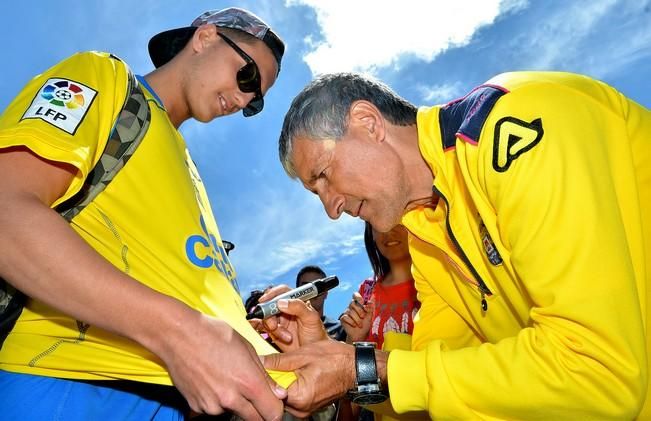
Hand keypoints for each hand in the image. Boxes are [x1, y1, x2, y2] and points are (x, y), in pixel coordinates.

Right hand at [157, 312, 285, 419]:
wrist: (178, 334)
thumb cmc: (213, 334)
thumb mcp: (247, 348)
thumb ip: (264, 375)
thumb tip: (279, 394)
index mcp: (248, 382)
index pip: (273, 413)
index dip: (276, 408)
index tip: (273, 402)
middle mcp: (230, 399)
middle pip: (255, 419)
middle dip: (259, 410)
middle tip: (254, 394)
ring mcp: (212, 405)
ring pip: (233, 412)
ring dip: (235, 403)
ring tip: (226, 378)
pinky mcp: (196, 406)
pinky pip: (214, 408)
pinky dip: (216, 400)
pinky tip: (212, 380)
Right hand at [259, 285, 327, 351]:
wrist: (313, 356)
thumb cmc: (317, 336)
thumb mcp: (311, 319)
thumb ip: (299, 307)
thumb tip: (281, 302)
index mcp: (296, 302)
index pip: (282, 292)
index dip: (272, 294)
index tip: (265, 300)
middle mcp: (286, 309)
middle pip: (270, 304)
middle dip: (269, 315)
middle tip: (274, 325)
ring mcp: (279, 320)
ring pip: (266, 317)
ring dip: (272, 327)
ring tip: (285, 337)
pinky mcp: (273, 331)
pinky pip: (261, 326)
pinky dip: (257, 326)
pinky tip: (260, 330)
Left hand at [262, 340, 355, 416]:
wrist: (356, 367)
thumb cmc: (335, 359)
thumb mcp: (303, 354)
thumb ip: (278, 361)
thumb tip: (259, 362)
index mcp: (299, 396)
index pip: (270, 389)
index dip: (266, 374)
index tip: (264, 363)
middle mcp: (302, 408)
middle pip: (275, 395)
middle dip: (274, 378)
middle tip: (277, 362)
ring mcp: (306, 409)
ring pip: (283, 396)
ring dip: (282, 382)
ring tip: (290, 366)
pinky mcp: (308, 406)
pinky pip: (292, 397)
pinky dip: (291, 385)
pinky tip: (296, 372)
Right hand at [339, 292, 374, 342]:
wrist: (360, 335)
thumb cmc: (365, 324)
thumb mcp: (370, 316)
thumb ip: (370, 308)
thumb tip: (371, 300)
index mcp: (358, 304)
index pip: (355, 295)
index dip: (358, 297)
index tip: (362, 302)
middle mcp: (352, 307)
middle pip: (352, 303)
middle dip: (359, 310)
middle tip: (363, 317)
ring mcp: (346, 312)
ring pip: (350, 312)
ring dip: (357, 319)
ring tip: (360, 325)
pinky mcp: (343, 318)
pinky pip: (346, 317)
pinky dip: (351, 322)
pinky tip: (354, 325)